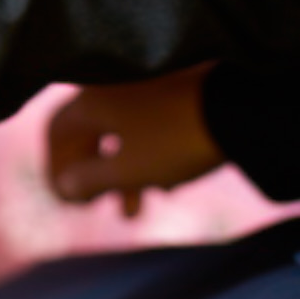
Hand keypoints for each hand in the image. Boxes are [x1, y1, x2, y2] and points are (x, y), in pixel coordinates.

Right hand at [44, 66, 223, 217]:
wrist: (243, 108)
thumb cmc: (176, 141)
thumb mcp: (126, 170)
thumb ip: (86, 181)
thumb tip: (64, 187)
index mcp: (92, 100)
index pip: (57, 133)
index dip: (56, 170)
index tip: (68, 200)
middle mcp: (114, 86)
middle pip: (90, 133)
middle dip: (91, 175)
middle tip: (95, 204)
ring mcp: (148, 86)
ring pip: (123, 134)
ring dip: (122, 174)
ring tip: (134, 212)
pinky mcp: (179, 90)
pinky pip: (149, 126)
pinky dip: (147, 156)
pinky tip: (166, 186)